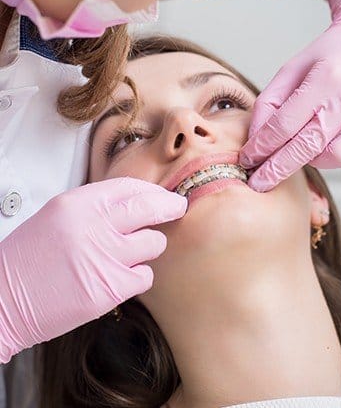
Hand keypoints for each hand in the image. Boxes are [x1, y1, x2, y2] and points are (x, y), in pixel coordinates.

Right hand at [0, 177, 186, 362]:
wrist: (4, 299)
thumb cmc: (29, 260)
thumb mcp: (57, 217)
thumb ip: (94, 208)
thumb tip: (133, 204)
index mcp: (77, 204)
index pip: (128, 187)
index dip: (150, 190)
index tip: (161, 194)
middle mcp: (93, 226)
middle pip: (149, 207)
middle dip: (169, 206)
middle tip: (178, 207)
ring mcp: (103, 257)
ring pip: (154, 243)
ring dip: (149, 246)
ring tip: (134, 252)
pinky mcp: (109, 289)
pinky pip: (145, 276)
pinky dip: (139, 276)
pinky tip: (123, 276)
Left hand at [240, 0, 340, 191]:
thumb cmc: (329, 56)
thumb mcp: (292, 70)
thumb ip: (270, 103)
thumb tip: (256, 139)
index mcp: (325, 81)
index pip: (284, 124)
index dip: (262, 147)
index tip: (247, 160)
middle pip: (308, 146)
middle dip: (278, 168)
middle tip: (259, 182)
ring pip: (336, 157)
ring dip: (314, 159)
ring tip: (303, 147)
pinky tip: (333, 143)